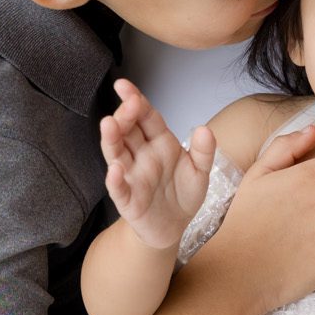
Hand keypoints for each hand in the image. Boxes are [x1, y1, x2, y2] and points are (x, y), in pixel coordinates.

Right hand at [101, 81, 214, 249]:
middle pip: (129, 131)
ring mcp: (132, 176)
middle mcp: (142, 156)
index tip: (124, 86)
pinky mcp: (127, 199)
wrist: (173, 227)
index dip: (136, 100)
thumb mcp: (200, 172)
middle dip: (125, 115)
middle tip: (127, 103)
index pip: (146, 117)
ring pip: (117, 153)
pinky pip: (118, 188)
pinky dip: (115, 179)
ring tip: (109, 124)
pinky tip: (114, 168)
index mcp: (160, 143)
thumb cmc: (182, 195)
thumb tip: (204, 129)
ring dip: (112, 139)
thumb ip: (204, 151)